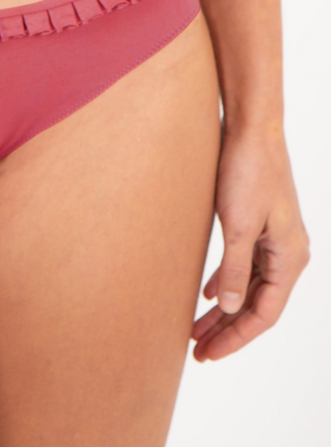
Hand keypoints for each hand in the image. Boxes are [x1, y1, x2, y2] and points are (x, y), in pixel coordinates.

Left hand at [192, 123, 309, 360]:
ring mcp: (273, 239)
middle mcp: (286, 253)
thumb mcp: (238, 225)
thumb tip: (231, 307)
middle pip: (255, 304)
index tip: (208, 354)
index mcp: (289, 257)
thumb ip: (235, 268)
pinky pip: (243, 265)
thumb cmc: (247, 173)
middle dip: (226, 329)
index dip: (235, 337)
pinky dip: (226, 281)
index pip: (263, 313)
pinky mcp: (257, 225)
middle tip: (197, 351)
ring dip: (223, 308)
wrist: (251, 130)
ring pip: (247, 286)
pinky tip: (208, 292)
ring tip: (196, 328)